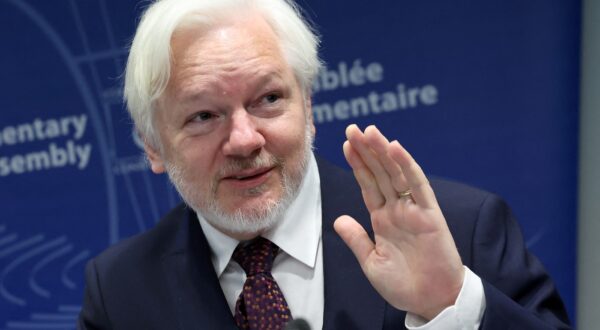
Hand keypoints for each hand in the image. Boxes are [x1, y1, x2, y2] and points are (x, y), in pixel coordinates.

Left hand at [334, 124, 464, 319]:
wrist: (431, 302)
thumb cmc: (404, 286)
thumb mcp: (371, 263)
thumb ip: (357, 239)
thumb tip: (339, 219)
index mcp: (383, 219)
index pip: (368, 184)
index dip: (358, 164)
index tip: (346, 144)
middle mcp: (397, 210)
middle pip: (380, 173)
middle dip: (366, 150)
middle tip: (353, 128)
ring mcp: (414, 210)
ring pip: (396, 173)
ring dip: (383, 151)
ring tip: (369, 130)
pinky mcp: (430, 215)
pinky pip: (418, 185)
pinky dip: (407, 165)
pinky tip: (395, 147)